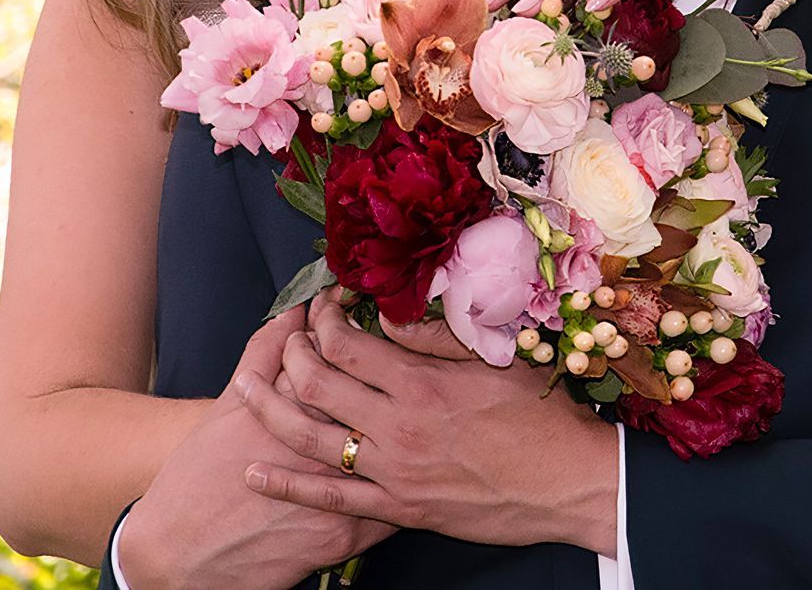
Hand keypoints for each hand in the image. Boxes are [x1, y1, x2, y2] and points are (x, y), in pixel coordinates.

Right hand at [118, 305, 394, 589]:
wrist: (177, 556)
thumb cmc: (195, 477)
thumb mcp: (225, 408)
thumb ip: (262, 354)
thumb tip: (293, 311)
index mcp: (284, 409)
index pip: (334, 356)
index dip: (350, 330)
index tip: (360, 313)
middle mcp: (312, 447)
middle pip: (367, 399)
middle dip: (386, 377)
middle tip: (397, 359)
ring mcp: (331, 492)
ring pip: (386, 450)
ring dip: (403, 425)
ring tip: (412, 408)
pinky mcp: (341, 534)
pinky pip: (390, 505)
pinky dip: (404, 482)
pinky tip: (412, 465)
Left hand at [238, 292, 617, 555]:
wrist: (567, 483)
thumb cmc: (538, 416)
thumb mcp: (490, 360)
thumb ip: (432, 337)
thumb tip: (384, 315)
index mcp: (421, 383)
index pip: (346, 342)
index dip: (323, 317)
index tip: (322, 303)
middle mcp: (398, 426)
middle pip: (317, 383)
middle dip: (291, 353)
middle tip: (286, 336)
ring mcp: (395, 472)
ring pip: (311, 438)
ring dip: (270, 409)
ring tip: (244, 387)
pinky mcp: (399, 508)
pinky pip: (331, 499)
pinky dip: (288, 484)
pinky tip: (256, 473)